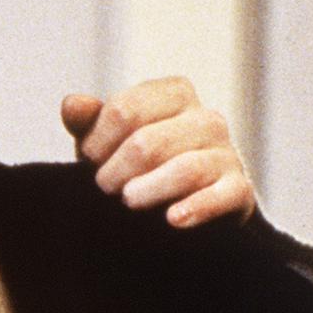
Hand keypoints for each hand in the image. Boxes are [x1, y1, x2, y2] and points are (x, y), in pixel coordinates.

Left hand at [61, 77, 255, 226]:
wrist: (183, 204)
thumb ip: (89, 122)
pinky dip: (195, 208)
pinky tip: (173, 219)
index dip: (96, 143)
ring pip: (183, 169)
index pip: (123, 111)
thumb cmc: (138, 166)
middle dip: (115, 172)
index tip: (90, 161)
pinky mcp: (239, 190)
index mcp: (175, 94)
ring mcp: (227, 153)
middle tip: (106, 188)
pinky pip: (221, 196)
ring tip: (129, 202)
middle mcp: (206, 117)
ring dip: (146, 191)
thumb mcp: (108, 141)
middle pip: (146, 143)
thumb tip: (72, 105)